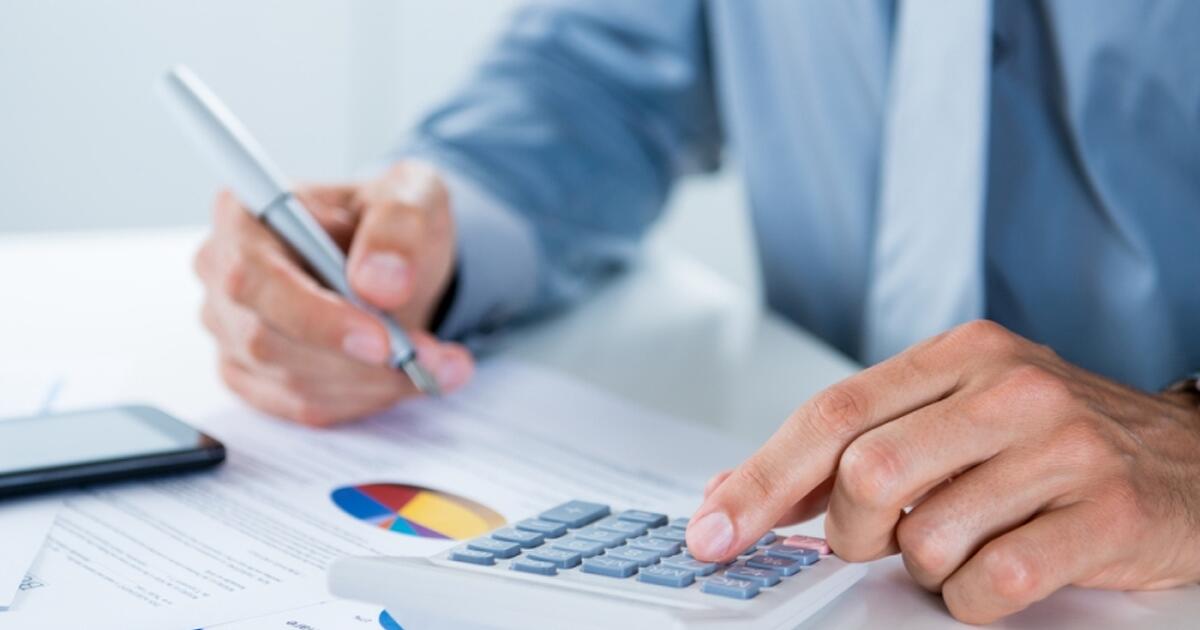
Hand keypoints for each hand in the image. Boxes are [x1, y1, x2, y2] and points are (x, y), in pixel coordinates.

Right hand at [193, 161, 472, 424]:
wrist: (398, 260)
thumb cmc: (392, 222)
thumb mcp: (413, 198)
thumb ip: (399, 228)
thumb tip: (378, 283)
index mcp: (245, 215)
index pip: (254, 278)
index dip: (314, 318)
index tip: (380, 342)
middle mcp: (222, 273)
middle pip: (268, 342)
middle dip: (359, 361)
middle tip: (431, 357)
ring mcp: (230, 329)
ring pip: (291, 382)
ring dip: (372, 383)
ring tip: (437, 363)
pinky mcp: (251, 373)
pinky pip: (303, 405)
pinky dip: (363, 400)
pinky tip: (406, 378)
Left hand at [686, 320, 1199, 622]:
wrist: (1190, 461)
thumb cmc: (1055, 439)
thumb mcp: (954, 415)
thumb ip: (855, 444)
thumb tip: (742, 494)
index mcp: (959, 355)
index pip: (831, 415)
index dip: (761, 479)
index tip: (715, 528)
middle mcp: (1009, 390)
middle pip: (866, 474)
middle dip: (849, 529)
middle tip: (873, 538)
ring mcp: (1061, 449)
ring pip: (924, 538)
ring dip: (921, 566)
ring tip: (960, 544)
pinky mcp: (1103, 515)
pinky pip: (989, 585)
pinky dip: (969, 599)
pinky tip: (995, 573)